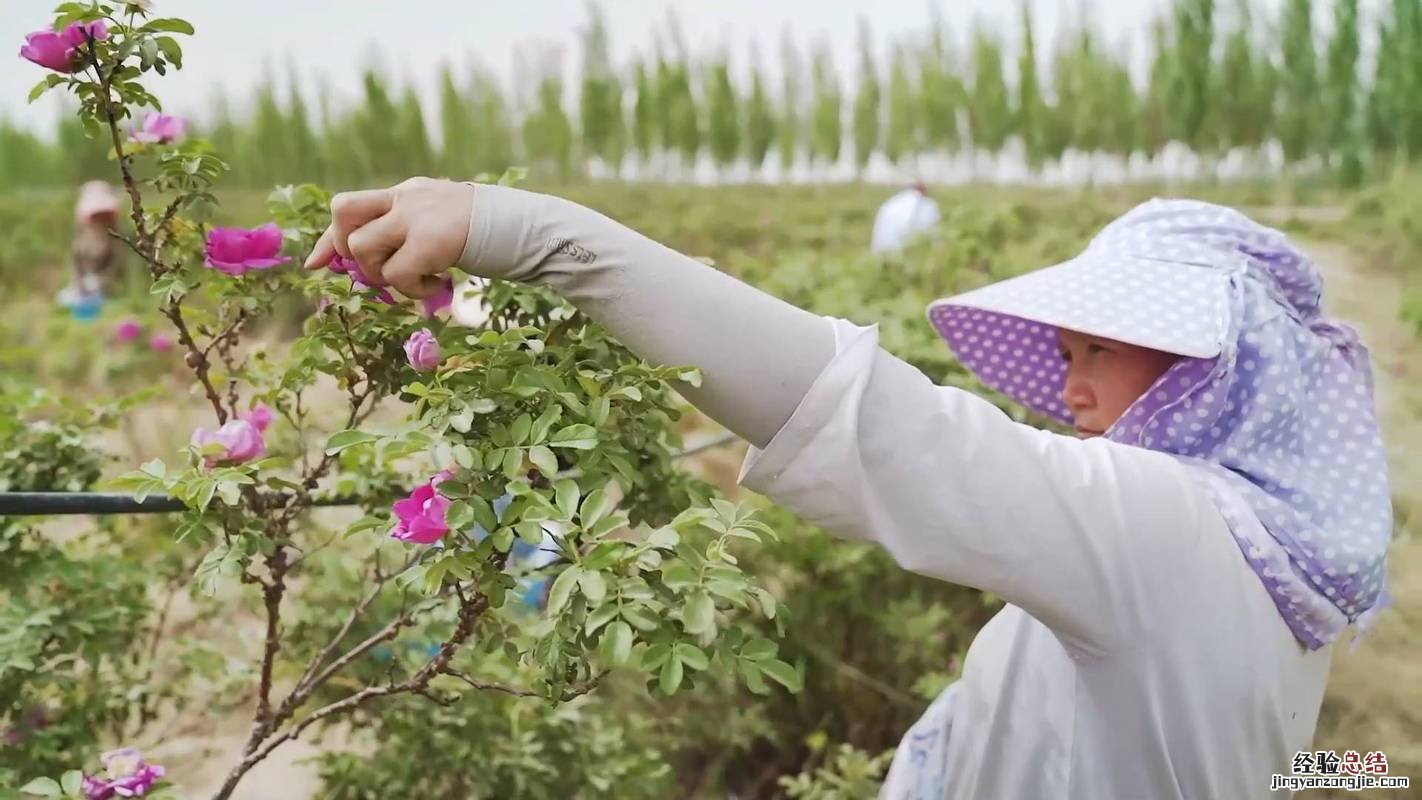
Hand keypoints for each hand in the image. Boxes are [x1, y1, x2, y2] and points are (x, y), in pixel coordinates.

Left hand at [304, 177, 473, 298]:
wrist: (521, 226)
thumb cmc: (484, 233)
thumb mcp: (438, 223)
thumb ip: (408, 233)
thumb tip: (377, 267)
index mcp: (406, 193)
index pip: (350, 207)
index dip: (328, 240)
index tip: (314, 265)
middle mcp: (405, 198)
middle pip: (343, 211)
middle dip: (347, 248)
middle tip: (379, 268)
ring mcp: (415, 218)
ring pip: (364, 249)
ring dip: (384, 276)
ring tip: (418, 278)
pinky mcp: (428, 242)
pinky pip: (397, 274)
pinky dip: (412, 290)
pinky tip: (438, 285)